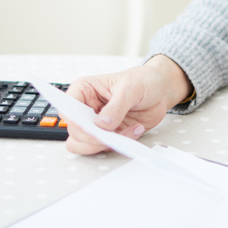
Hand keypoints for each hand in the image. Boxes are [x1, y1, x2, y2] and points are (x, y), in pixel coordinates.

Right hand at [64, 55, 192, 154]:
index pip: (68, 109)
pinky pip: (105, 148)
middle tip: (111, 135)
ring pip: (84, 145)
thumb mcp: (130, 88)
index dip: (76, 122)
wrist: (159, 90)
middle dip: (93, 138)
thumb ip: (116, 107)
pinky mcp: (108, 135)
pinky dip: (120, 144)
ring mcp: (96, 124)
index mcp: (84, 90)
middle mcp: (86, 108)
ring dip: (105, 144)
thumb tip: (101, 125)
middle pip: (75, 132)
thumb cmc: (142, 80)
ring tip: (126, 133)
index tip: (92, 128)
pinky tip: (135, 130)